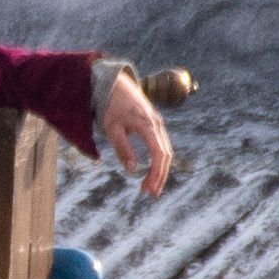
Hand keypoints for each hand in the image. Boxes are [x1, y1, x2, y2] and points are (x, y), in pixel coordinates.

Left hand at [104, 70, 174, 196]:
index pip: (159, 154)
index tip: (148, 188)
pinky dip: (158, 161)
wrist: (116, 85)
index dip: (156, 173)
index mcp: (148, 125)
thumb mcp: (112, 128)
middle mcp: (157, 124)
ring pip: (165, 151)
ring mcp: (157, 124)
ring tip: (149, 187)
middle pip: (166, 155)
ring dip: (159, 170)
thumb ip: (123, 148)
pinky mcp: (154, 125)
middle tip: (149, 193)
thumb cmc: (111, 106)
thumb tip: (132, 169)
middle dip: (159, 176)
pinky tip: (151, 173)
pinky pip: (160, 146)